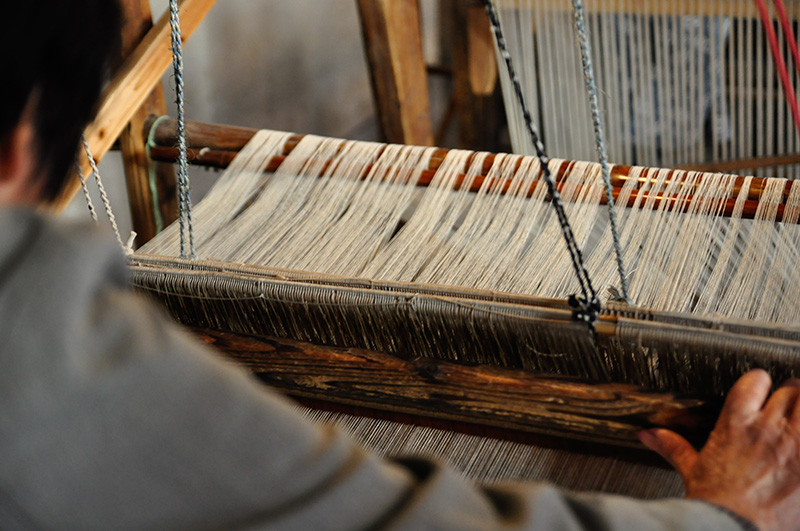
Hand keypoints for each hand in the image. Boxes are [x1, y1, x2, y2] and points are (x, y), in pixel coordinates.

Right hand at [639, 370, 799, 530]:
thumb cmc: (717, 504)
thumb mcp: (691, 471)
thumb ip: (673, 447)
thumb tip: (650, 435)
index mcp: (736, 423)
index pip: (757, 379)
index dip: (761, 385)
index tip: (762, 395)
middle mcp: (768, 427)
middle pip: (792, 388)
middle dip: (790, 397)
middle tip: (788, 412)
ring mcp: (797, 443)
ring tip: (799, 425)